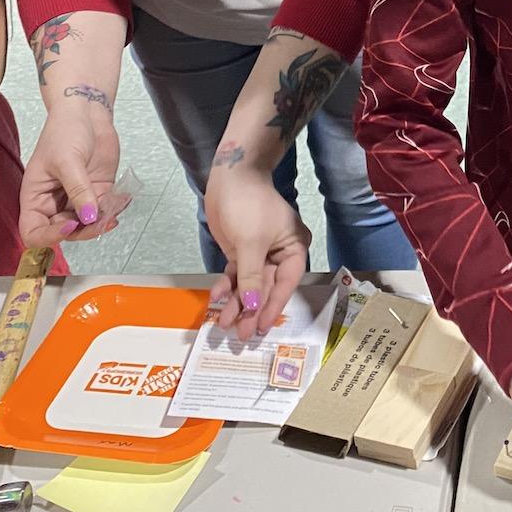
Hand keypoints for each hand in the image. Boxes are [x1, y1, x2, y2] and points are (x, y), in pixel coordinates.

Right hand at [20, 101, 120, 247]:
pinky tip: (122, 199)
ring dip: (102, 222)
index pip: (34, 232)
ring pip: (87, 225)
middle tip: (102, 220)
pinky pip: (105, 210)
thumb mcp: (68, 160)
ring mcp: (77, 199)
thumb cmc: (65, 131)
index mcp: (35, 197)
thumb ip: (79, 190)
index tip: (70, 226)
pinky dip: (114, 208)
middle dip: (84, 231)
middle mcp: (54, 203)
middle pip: (65, 233)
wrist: (87, 113)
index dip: (50, 237)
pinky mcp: (97, 192)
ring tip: (114, 208)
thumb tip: (88, 217)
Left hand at [205, 167, 309, 341]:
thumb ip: (252, 277)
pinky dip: (227, 285)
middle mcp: (279, 254)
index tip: (260, 326)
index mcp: (293, 248)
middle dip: (251, 309)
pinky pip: (236, 274)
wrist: (231, 177)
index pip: (286, 283)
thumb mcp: (251, 243)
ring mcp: (258, 253)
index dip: (272, 306)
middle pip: (266, 288)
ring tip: (224, 323)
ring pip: (249, 284)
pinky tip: (217, 297)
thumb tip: (252, 307)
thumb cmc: (250, 205)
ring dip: (236, 302)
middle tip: (241, 334)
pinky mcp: (240, 251)